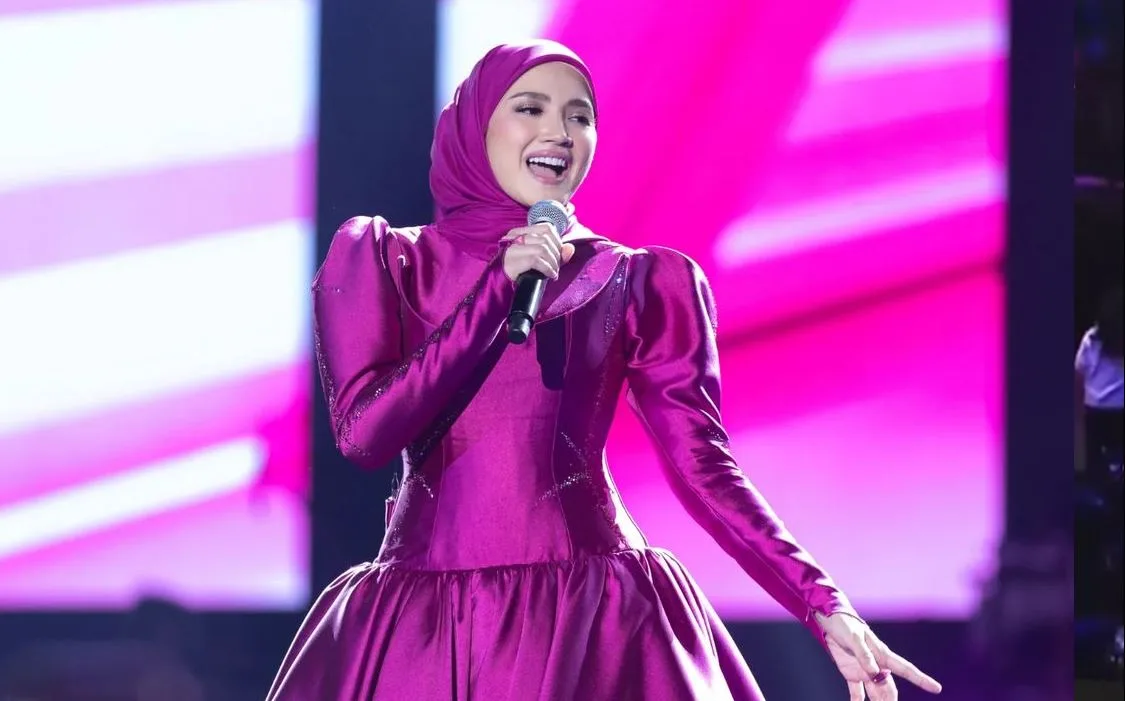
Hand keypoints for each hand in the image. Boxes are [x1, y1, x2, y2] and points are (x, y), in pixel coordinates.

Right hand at [501, 224, 574, 281]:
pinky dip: (547, 269)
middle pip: (546, 238)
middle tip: (555, 268)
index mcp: (520, 233)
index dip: (557, 241)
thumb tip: (570, 248)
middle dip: (556, 254)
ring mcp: (512, 248)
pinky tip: (548, 275)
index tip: (557, 256)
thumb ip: (555, 254)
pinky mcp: (512, 260)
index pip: (546, 228)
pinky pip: (536, 260)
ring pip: (543, 248)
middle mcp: (515, 237)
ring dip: (553, 263)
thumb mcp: (538, 261)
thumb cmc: (519, 272)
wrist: (497, 286)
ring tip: (552, 273)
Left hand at [817, 612, 941, 699]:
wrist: (830, 621)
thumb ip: (864, 655)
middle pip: (889, 688)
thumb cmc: (846, 625)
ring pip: (876, 692)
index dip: (921, 679)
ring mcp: (864, 670)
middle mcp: (877, 665)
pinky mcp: (851, 673)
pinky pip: (857, 691)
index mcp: (882, 654)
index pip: (905, 669)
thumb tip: (875, 673)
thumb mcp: (854, 638)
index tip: (936, 688)